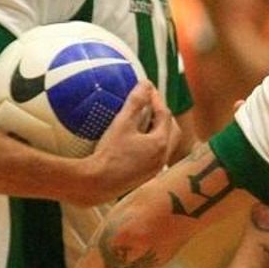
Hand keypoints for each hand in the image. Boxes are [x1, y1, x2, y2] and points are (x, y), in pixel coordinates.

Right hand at [83, 82, 171, 203]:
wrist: (97, 184)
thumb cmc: (109, 153)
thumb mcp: (122, 124)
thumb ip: (135, 102)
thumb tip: (146, 83)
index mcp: (161, 143)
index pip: (164, 115)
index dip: (156, 100)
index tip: (147, 89)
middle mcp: (163, 157)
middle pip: (171, 130)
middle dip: (163, 115)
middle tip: (150, 105)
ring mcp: (155, 168)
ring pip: (165, 144)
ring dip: (158, 130)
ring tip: (143, 121)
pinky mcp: (146, 177)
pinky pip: (156, 155)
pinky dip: (152, 143)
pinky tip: (136, 141)